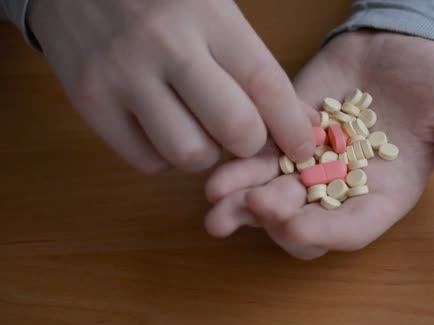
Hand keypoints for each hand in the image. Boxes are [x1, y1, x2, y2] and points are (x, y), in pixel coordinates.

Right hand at [28, 0, 314, 172]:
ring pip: (190, 154)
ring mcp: (122, 75)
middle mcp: (167, 46)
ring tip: (200, 128)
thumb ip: (255, 62)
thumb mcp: (214, 8)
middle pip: (235, 129)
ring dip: (207, 154)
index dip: (292, 127)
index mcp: (208, 15)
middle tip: (246, 134)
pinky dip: (166, 158)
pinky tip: (166, 129)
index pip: (266, 84)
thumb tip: (303, 119)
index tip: (304, 147)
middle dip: (252, 144)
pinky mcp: (89, 101)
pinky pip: (146, 161)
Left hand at [204, 32, 433, 258]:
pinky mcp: (288, 134)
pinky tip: (214, 169)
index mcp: (386, 195)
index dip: (324, 233)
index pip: (353, 228)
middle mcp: (344, 188)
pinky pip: (261, 157)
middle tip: (249, 209)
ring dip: (243, 203)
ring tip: (214, 203)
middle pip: (304, 221)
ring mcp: (313, 163)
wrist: (402, 44)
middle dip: (275, 220)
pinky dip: (239, 166)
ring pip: (275, 194)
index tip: (294, 227)